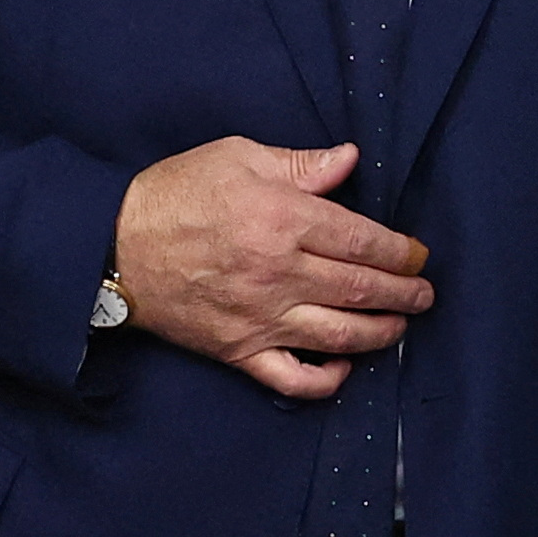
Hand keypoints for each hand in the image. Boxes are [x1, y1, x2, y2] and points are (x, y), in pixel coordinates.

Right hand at [112, 138, 432, 401]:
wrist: (113, 246)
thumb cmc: (175, 192)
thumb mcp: (237, 156)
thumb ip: (299, 164)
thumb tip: (349, 161)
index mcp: (284, 219)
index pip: (363, 242)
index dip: (401, 252)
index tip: (417, 255)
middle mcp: (280, 273)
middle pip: (363, 290)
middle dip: (405, 294)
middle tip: (424, 294)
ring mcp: (262, 318)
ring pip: (341, 335)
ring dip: (382, 333)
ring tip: (399, 326)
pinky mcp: (239, 351)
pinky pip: (294, 377)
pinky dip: (328, 380)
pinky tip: (345, 366)